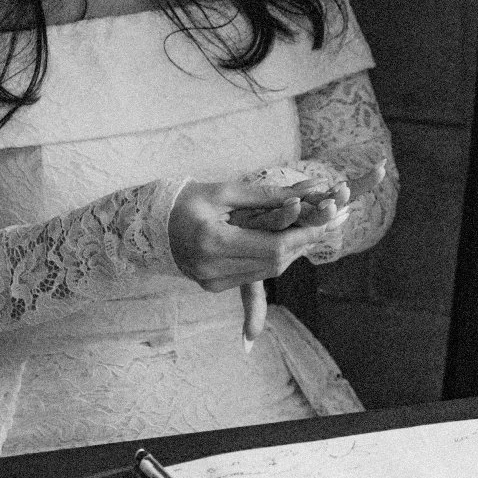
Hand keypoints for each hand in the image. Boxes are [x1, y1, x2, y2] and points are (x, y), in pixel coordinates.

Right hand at [166, 175, 350, 308]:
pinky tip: (285, 244)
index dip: (304, 235)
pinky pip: (253, 277)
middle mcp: (211, 268)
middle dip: (303, 243)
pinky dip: (273, 260)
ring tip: (310, 231)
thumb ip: (265, 196)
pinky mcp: (212, 286)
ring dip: (292, 253)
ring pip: (267, 272)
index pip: (273, 246)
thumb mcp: (225, 191)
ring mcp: (211, 282)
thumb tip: (305, 196)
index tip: (327, 219)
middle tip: (325, 223)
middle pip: (274, 263)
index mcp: (212, 241)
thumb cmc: (186, 199)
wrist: (149, 225)